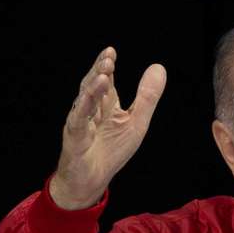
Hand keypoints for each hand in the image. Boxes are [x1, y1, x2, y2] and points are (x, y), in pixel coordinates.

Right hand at [51, 48, 166, 209]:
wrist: (90, 181)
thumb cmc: (110, 151)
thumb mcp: (136, 122)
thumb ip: (146, 97)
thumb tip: (158, 67)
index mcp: (105, 105)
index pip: (105, 81)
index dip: (107, 66)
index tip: (111, 51)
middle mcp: (90, 110)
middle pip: (93, 86)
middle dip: (99, 70)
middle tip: (108, 56)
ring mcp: (81, 123)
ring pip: (85, 100)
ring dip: (93, 86)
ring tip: (102, 72)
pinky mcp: (75, 138)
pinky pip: (79, 121)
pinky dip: (84, 108)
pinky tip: (90, 96)